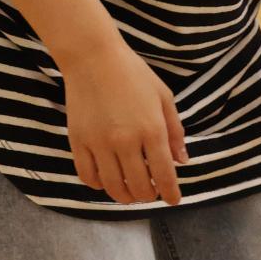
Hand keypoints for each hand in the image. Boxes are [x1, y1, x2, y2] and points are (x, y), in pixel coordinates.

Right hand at [63, 40, 187, 204]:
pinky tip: (107, 181)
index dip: (170, 193)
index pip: (164, 174)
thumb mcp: (164, 98)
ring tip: (131, 193)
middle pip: (139, 186)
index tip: (173, 201)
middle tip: (151, 193)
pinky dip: (99, 185)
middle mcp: (125, 141)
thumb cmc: (134, 74)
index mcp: (152, 130)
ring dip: (125, 196)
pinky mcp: (78, 142)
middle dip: (148, 195)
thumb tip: (183, 161)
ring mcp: (99, 143)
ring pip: (113, 186)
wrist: (93, 58)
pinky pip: (87, 176)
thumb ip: (175, 132)